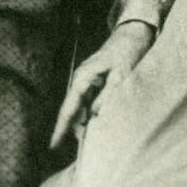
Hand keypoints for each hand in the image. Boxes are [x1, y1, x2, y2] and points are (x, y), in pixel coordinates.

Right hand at [50, 20, 154, 147]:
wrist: (134, 35)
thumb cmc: (127, 52)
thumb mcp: (121, 73)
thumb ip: (108, 94)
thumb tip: (96, 115)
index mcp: (83, 78)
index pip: (68, 108)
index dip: (60, 127)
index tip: (52, 145)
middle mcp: (81, 81)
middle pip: (73, 112)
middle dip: (75, 130)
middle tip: (84, 151)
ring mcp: (88, 83)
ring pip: (82, 110)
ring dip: (86, 124)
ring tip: (92, 143)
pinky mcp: (96, 85)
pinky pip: (90, 105)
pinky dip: (93, 116)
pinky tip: (99, 127)